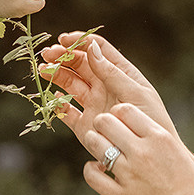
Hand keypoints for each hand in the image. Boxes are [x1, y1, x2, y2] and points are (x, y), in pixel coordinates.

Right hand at [41, 32, 174, 140]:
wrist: (150, 155)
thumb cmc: (151, 120)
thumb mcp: (135, 92)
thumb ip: (112, 72)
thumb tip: (91, 48)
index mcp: (119, 73)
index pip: (98, 50)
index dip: (80, 42)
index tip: (63, 39)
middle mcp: (104, 86)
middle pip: (80, 64)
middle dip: (63, 56)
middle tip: (48, 54)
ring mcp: (93, 104)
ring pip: (70, 84)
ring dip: (56, 75)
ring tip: (43, 70)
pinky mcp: (84, 125)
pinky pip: (66, 112)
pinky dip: (57, 104)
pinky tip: (53, 97)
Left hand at [80, 103, 193, 194]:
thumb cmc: (187, 185)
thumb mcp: (176, 151)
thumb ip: (152, 136)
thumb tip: (126, 120)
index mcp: (160, 138)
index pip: (125, 109)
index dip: (117, 114)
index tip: (118, 123)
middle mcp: (143, 153)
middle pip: (105, 122)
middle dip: (101, 125)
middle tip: (103, 134)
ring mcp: (131, 175)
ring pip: (94, 144)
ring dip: (93, 143)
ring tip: (100, 150)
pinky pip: (92, 176)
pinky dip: (90, 170)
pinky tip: (98, 170)